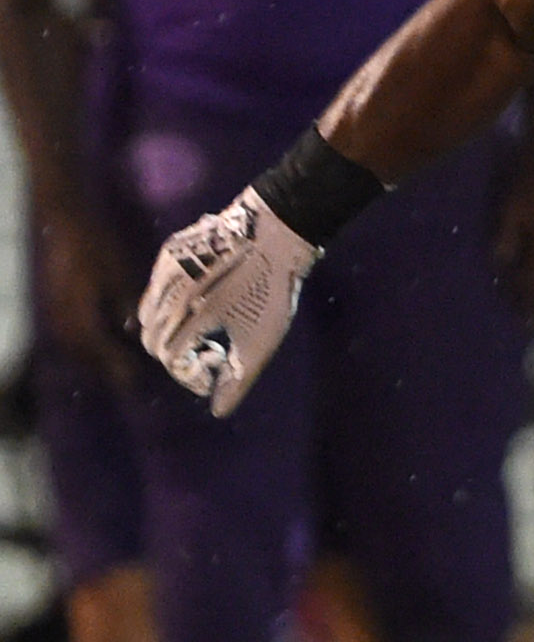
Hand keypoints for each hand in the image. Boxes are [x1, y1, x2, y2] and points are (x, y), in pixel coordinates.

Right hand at [35, 205, 138, 389]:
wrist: (65, 222)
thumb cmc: (96, 245)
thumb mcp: (119, 274)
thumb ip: (126, 307)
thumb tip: (138, 335)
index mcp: (79, 312)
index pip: (99, 348)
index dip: (117, 366)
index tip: (134, 381)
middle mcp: (62, 317)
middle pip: (83, 353)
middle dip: (105, 368)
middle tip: (127, 380)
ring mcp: (54, 310)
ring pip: (72, 345)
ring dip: (92, 359)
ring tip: (115, 366)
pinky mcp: (54, 303)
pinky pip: (67, 333)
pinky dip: (82, 345)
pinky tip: (98, 343)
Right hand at [137, 187, 318, 416]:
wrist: (277, 230)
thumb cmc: (273, 290)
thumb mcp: (261, 341)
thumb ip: (237, 381)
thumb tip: (218, 411)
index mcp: (192, 316)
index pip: (170, 359)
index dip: (191, 373)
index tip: (217, 366)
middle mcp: (171, 292)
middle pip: (153, 340)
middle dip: (177, 355)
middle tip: (213, 351)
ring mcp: (166, 268)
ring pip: (148, 313)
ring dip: (169, 331)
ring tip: (207, 327)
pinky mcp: (169, 251)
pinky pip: (156, 287)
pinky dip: (169, 305)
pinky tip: (204, 301)